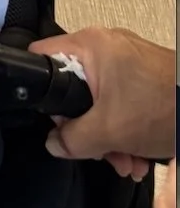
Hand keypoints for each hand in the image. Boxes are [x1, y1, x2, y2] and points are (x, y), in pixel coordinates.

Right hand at [29, 27, 175, 175]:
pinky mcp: (144, 73)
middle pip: (74, 87)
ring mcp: (127, 58)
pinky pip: (122, 98)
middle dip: (88, 129)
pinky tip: (138, 152)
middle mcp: (106, 45)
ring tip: (127, 162)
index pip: (41, 58)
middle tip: (100, 152)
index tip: (59, 121)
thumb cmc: (166, 106)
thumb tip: (55, 143)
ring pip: (100, 98)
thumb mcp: (110, 131)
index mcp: (89, 45)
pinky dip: (126, 125)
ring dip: (110, 136)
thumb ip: (73, 139)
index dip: (42, 93)